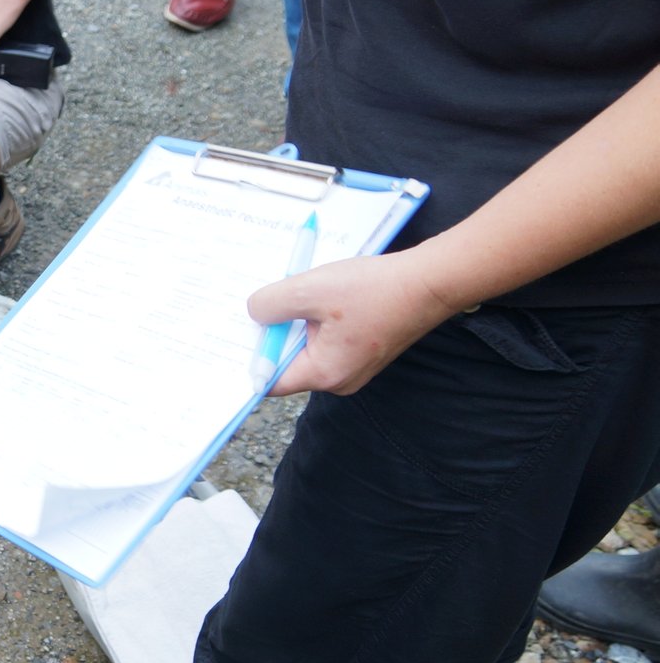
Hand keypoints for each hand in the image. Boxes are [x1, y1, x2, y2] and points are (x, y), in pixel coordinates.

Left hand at [251, 248, 463, 396]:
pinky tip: (317, 296)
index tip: (232, 337)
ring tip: (292, 294)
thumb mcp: (310, 290)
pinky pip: (326, 340)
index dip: (250, 358)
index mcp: (325, 374)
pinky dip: (315, 320)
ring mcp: (353, 367)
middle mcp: (339, 380)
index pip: (270, 381)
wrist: (430, 282)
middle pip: (287, 363)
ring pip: (306, 348)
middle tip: (258, 306)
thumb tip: (254, 314)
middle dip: (273, 334)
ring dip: (296, 322)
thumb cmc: (375, 289)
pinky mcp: (362, 350)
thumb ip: (271, 306)